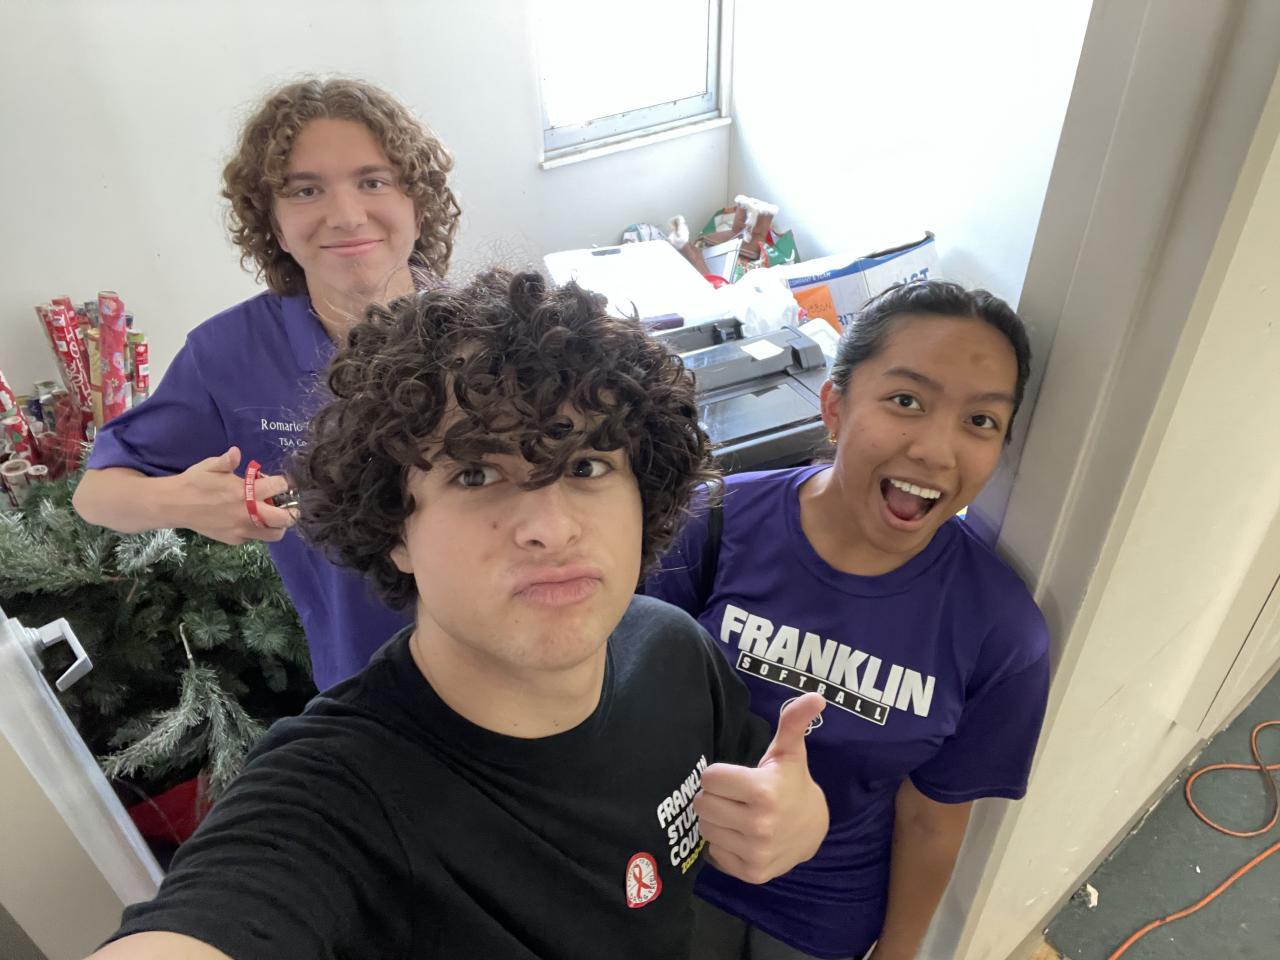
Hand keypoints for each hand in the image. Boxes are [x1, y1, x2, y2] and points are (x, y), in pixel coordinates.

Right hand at [163, 446, 294, 544]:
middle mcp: (247, 513)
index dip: (284, 483)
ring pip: (274, 534)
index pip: (278, 487)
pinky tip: (253, 520)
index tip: (283, 482)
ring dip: (278, 525)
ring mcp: (241, 529)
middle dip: (292, 511)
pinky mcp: (234, 540)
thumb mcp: (210, 466)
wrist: (175, 505)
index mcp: (244, 492)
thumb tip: (236, 452)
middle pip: (284, 519)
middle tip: (290, 506)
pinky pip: (256, 538)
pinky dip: (260, 530)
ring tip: (274, 516)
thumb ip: (227, 460)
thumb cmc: (195, 482)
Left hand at [694, 692, 828, 883]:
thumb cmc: (791, 783)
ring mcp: (755, 852)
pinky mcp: (751, 873)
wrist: (813, 830)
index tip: (737, 777)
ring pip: (705, 828)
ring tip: (738, 814)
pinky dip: (723, 844)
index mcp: (763, 791)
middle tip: (735, 796)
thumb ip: (793, 721)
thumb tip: (816, 696)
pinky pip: (713, 853)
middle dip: (716, 797)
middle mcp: (759, 825)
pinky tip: (741, 835)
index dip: (720, 775)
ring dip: (717, 820)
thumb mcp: (790, 751)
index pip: (709, 777)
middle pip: (702, 803)